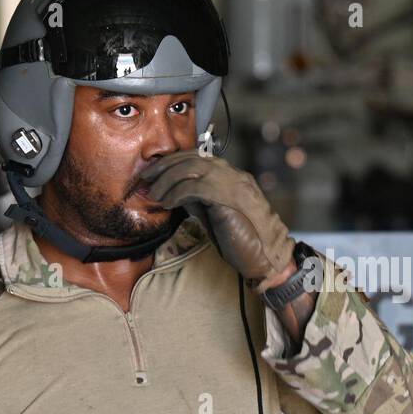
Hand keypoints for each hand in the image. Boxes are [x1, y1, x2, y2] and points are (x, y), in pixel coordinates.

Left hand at [139, 149, 294, 288]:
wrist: (266, 257)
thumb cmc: (243, 240)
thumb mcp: (216, 213)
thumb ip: (200, 199)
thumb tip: (174, 191)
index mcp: (232, 176)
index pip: (198, 156)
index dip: (173, 161)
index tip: (154, 172)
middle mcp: (232, 174)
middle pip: (192, 157)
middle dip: (164, 166)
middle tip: (146, 178)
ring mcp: (232, 183)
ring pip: (191, 168)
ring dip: (166, 180)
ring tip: (153, 194)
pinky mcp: (227, 197)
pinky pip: (194, 187)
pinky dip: (175, 193)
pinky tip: (167, 203)